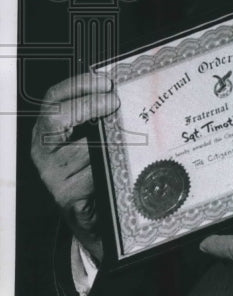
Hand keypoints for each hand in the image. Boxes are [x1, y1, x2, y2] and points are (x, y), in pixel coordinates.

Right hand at [31, 72, 118, 262]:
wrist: (87, 212)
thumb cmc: (90, 168)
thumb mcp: (88, 138)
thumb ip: (94, 116)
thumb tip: (118, 88)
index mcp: (46, 131)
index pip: (53, 98)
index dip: (79, 86)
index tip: (106, 83)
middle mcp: (41, 150)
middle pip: (57, 118)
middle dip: (88, 105)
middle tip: (114, 101)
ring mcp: (50, 174)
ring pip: (82, 147)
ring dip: (109, 139)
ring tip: (128, 136)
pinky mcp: (65, 195)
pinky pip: (92, 174)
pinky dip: (109, 167)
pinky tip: (120, 165)